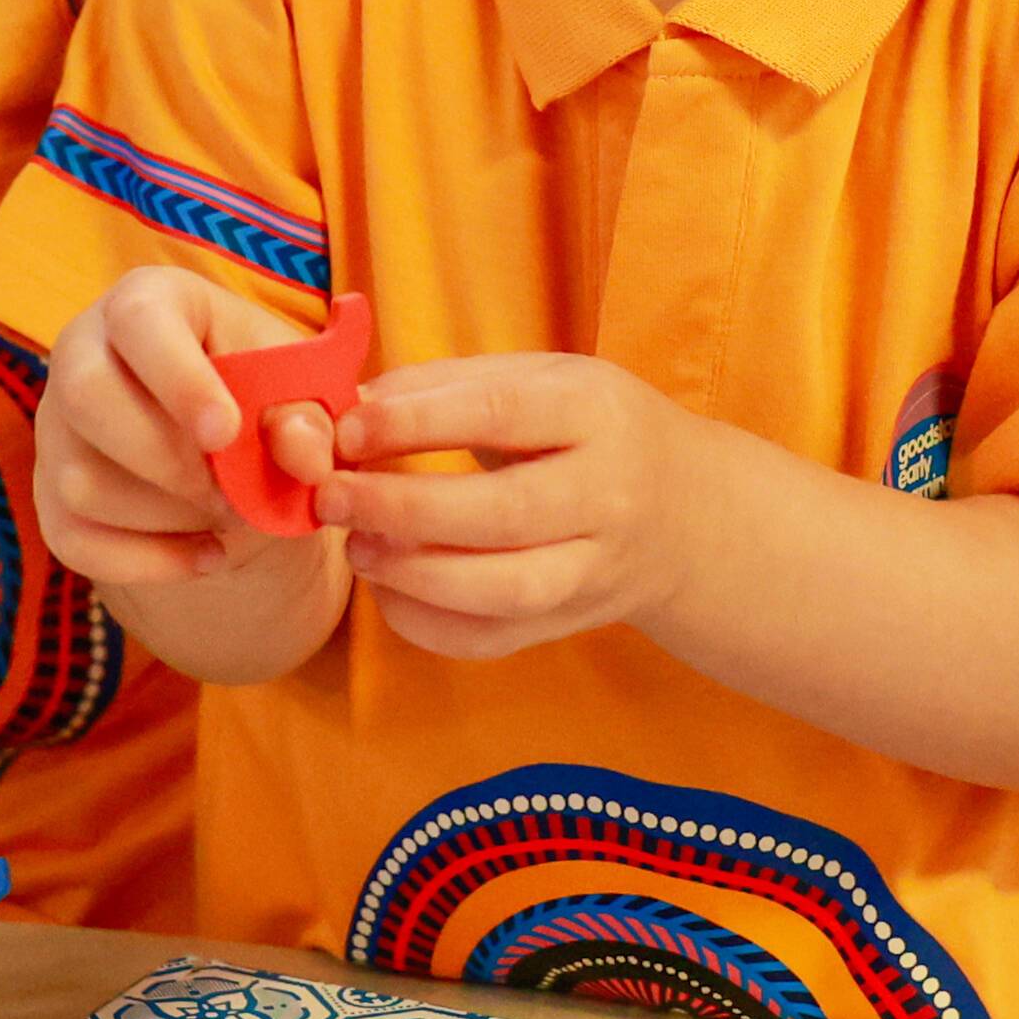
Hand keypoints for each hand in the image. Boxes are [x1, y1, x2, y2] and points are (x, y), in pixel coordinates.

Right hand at [34, 267, 340, 591]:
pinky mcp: (49, 493)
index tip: (226, 433)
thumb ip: (311, 419)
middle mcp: (82, 350)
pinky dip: (149, 562)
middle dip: (167, 459)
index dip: (179, 379)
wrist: (231, 448)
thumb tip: (300, 454)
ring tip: (228, 515)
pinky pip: (74, 541)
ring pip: (79, 480)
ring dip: (167, 517)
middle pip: (85, 396)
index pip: (139, 321)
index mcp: (148, 301)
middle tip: (231, 489)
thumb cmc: (263, 396)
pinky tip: (208, 555)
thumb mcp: (301, 392)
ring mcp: (56, 427)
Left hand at [321, 354, 707, 660]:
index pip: (500, 415)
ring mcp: (595, 569)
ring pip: (503, 590)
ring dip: (414, 575)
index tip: (348, 429)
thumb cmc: (590, 429)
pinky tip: (387, 590)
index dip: (416, 424)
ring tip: (356, 548)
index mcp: (596, 413)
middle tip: (332, 498)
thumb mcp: (543, 380)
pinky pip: (493, 638)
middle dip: (402, 507)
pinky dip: (427, 624)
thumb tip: (351, 405)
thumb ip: (448, 385)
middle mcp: (606, 495)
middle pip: (501, 513)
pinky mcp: (571, 622)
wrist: (686, 513)